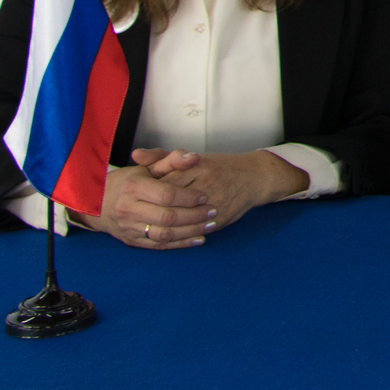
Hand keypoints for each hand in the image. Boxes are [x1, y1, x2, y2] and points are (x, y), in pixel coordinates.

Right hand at [72, 152, 214, 249]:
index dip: (189, 197)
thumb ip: (172, 160)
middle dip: (194, 215)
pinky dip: (181, 244)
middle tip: (214, 211)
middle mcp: (129, 209)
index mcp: (134, 187)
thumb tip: (194, 157)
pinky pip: (159, 245)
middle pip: (168, 216)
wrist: (98, 204)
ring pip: (165, 234)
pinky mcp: (133, 241)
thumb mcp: (147, 167)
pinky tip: (198, 239)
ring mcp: (130, 227)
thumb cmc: (129, 182)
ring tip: (210, 225)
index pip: (166, 195)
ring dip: (191, 231)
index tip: (205, 196)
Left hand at [145, 149, 307, 235]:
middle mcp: (206, 184)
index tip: (140, 196)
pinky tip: (170, 234)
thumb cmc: (221, 167)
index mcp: (197, 167)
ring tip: (153, 224)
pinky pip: (194, 230)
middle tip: (143, 212)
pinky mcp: (219, 218)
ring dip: (165, 224)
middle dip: (154, 210)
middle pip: (170, 201)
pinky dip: (180, 234)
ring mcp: (214, 203)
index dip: (148, 192)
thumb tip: (135, 155)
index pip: (163, 182)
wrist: (254, 178)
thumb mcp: (193, 158)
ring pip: (181, 219)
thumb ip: (162, 157)